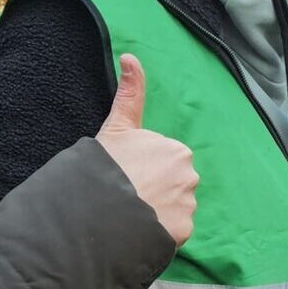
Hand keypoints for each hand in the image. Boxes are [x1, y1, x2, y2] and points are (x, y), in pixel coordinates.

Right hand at [96, 54, 198, 244]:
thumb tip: (130, 56)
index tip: (125, 177)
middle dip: (153, 191)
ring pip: (174, 209)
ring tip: (131, 215)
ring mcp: (187, 205)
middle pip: (172, 185)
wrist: (99, 210)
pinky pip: (174, 231)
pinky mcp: (183, 231)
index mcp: (177, 150)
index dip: (142, 170)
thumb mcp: (117, 127)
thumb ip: (130, 93)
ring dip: (157, 213)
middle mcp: (189, 176)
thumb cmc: (106, 167)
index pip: (163, 161)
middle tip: (127, 196)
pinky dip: (159, 232)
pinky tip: (140, 229)